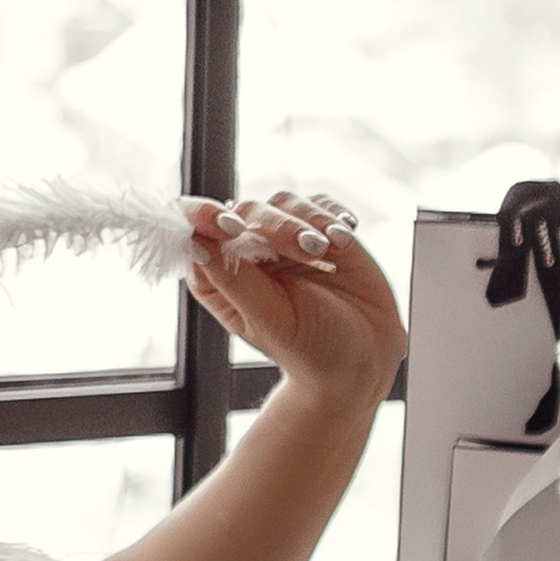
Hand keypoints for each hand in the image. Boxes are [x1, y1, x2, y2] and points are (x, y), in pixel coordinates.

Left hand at [179, 189, 404, 411]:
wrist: (365, 357)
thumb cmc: (311, 349)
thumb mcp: (270, 319)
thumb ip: (233, 279)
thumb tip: (196, 241)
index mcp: (218, 278)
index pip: (193, 232)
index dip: (203, 216)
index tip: (230, 227)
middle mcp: (246, 255)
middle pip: (247, 212)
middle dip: (279, 227)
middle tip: (312, 249)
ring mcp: (283, 240)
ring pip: (284, 203)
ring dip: (311, 220)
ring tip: (333, 247)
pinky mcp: (318, 231)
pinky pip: (319, 203)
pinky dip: (332, 215)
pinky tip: (345, 237)